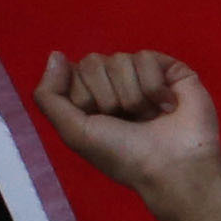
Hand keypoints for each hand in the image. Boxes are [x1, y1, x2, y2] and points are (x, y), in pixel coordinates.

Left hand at [32, 50, 220, 209]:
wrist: (171, 166)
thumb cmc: (123, 155)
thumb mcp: (74, 133)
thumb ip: (49, 96)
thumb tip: (55, 54)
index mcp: (92, 98)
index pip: (73, 71)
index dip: (84, 96)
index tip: (100, 121)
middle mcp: (116, 84)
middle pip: (93, 62)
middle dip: (107, 97)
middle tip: (127, 121)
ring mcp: (143, 75)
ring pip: (120, 59)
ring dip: (132, 97)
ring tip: (149, 118)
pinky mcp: (170, 69)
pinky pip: (146, 58)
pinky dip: (153, 88)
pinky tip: (166, 107)